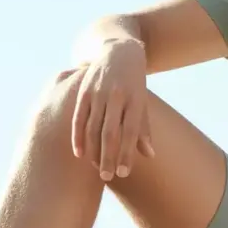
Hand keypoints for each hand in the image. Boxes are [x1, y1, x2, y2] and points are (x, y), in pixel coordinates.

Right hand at [71, 39, 154, 179]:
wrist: (120, 50)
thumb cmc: (134, 83)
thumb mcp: (142, 102)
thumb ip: (143, 128)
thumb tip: (150, 155)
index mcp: (134, 100)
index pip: (130, 132)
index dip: (126, 153)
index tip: (123, 173)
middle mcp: (116, 96)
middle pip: (110, 132)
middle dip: (108, 156)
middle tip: (107, 176)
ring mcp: (98, 92)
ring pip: (93, 126)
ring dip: (93, 150)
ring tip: (95, 168)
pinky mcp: (84, 90)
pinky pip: (78, 117)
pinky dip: (77, 136)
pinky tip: (79, 153)